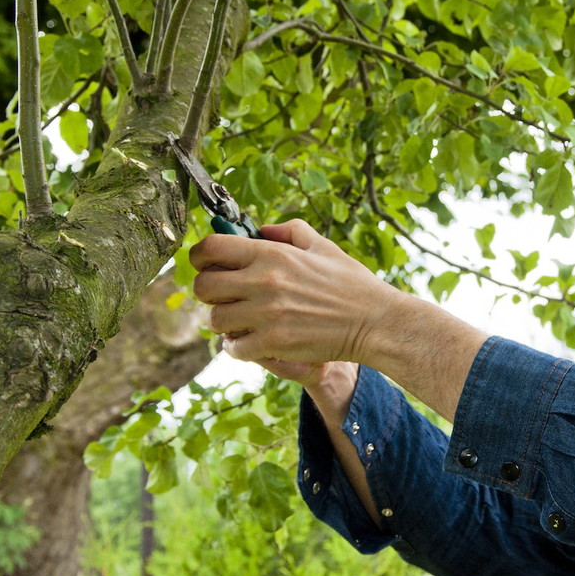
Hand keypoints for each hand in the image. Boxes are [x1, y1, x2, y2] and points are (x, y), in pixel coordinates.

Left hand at [190, 220, 403, 367]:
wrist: (374, 321)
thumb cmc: (351, 283)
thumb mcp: (323, 246)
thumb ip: (290, 231)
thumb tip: (261, 228)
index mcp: (272, 254)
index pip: (211, 248)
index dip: (200, 257)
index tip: (205, 264)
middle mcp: (264, 282)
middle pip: (204, 286)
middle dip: (208, 291)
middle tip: (224, 295)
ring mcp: (267, 315)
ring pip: (215, 319)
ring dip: (223, 320)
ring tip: (239, 320)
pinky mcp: (273, 343)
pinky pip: (234, 347)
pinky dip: (237, 346)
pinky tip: (249, 341)